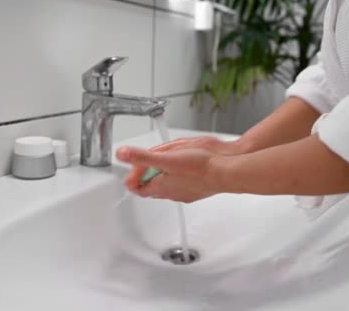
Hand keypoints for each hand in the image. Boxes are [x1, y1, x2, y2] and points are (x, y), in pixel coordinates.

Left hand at [122, 136, 240, 188]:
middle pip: (152, 189)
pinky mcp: (198, 192)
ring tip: (165, 165)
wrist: (227, 172)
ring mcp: (186, 194)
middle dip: (147, 177)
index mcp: (161, 186)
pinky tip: (185, 170)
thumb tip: (122, 154)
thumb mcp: (166, 157)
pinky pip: (183, 187)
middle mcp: (172, 194)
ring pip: (168, 188)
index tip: (131, 171)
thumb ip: (142, 156)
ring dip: (163, 178)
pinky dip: (179, 179)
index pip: (138, 188)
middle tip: (146, 165)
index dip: (132, 179)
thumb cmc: (200, 166)